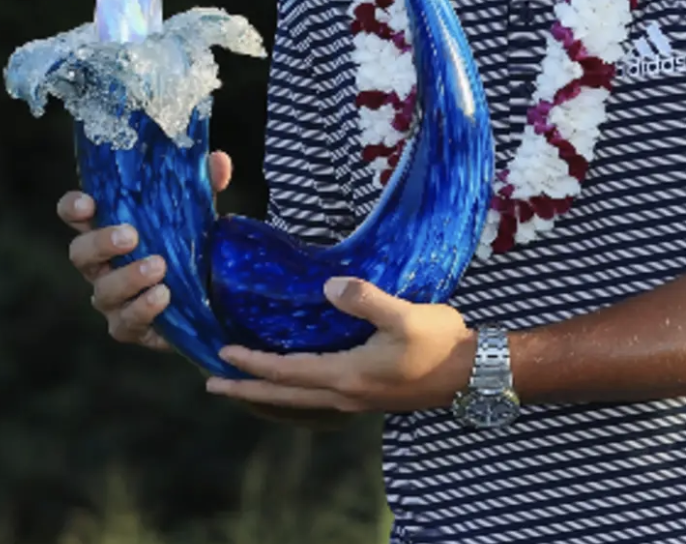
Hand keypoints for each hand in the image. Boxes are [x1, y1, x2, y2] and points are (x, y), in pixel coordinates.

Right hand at [58, 149, 233, 350]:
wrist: (211, 301)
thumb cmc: (190, 248)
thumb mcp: (198, 215)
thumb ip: (204, 187)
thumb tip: (217, 161)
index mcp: (109, 229)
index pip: (76, 215)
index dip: (74, 208)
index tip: (88, 203)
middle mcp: (102, 265)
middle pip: (79, 254)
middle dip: (101, 243)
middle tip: (130, 235)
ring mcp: (113, 299)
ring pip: (103, 291)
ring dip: (128, 277)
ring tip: (159, 266)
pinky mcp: (129, 327)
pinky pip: (126, 322)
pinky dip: (143, 308)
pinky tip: (164, 295)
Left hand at [205, 277, 476, 413]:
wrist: (472, 372)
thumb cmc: (439, 343)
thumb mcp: (404, 316)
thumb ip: (366, 299)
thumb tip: (330, 285)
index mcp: (347, 375)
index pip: (287, 372)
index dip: (253, 362)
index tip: (221, 352)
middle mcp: (346, 394)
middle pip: (285, 394)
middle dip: (247, 387)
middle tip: (212, 383)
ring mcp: (358, 399)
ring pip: (301, 398)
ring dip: (269, 390)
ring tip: (245, 381)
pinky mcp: (370, 395)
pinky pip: (319, 395)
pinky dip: (295, 388)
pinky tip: (298, 376)